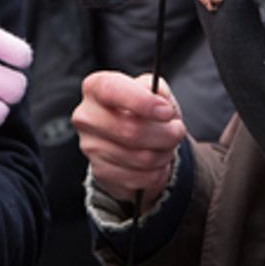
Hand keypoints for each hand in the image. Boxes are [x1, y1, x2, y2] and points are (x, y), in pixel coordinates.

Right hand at [72, 71, 186, 207]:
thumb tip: (161, 101)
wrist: (133, 141)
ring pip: (141, 158)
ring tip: (166, 146)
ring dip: (164, 153)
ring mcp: (90, 147)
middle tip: (177, 130)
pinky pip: (142, 177)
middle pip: (130, 130)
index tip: (166, 112)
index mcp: (95, 88)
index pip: (110, 90)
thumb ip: (157, 88)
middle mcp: (87, 116)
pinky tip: (155, 162)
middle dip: (165, 134)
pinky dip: (158, 171)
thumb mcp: (152, 90)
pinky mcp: (101, 172)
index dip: (141, 101)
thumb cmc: (143, 110)